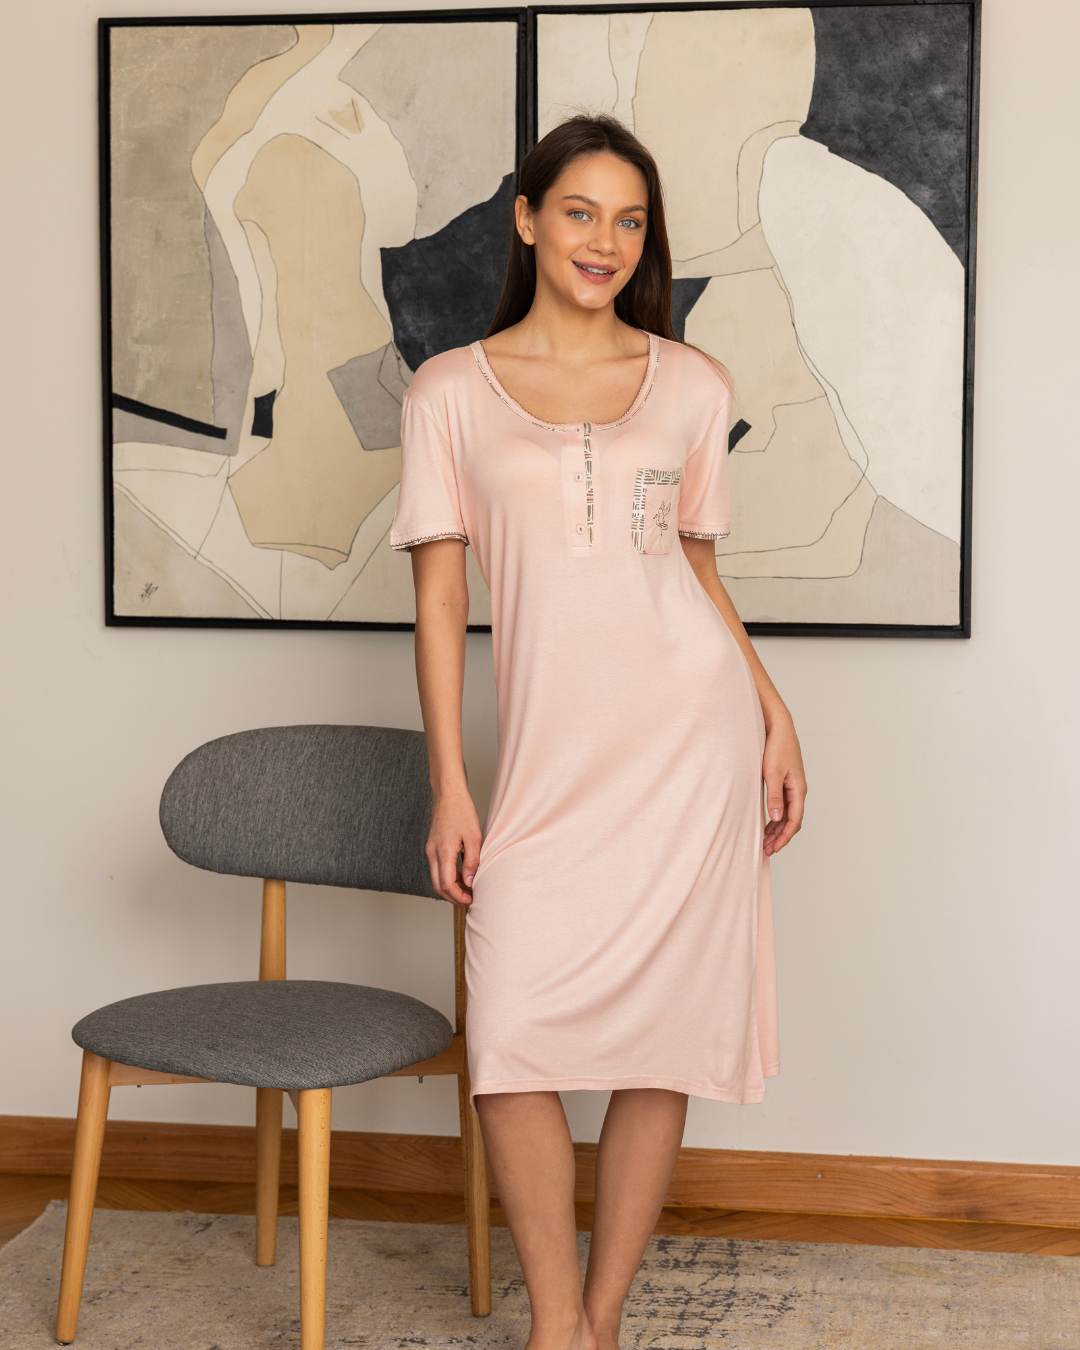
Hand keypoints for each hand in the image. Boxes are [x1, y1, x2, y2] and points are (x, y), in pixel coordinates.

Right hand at [426, 786, 481, 906]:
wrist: (448, 793)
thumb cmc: (462, 811)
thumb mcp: (474, 837)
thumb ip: (472, 861)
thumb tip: (470, 882)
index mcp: (443, 852)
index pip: (446, 885)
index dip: (458, 897)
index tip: (471, 899)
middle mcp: (433, 853)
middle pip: (438, 886)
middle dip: (452, 897)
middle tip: (469, 900)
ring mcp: (430, 850)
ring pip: (436, 878)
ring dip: (450, 888)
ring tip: (467, 890)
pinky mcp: (432, 846)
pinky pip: (437, 868)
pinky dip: (447, 876)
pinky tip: (462, 874)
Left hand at [762, 713, 805, 856]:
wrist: (779, 728)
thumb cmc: (777, 748)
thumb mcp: (772, 773)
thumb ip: (774, 797)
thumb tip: (777, 818)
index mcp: (798, 790)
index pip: (794, 820)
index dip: (785, 837)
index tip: (774, 848)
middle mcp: (798, 790)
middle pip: (792, 820)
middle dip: (781, 837)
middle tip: (767, 850)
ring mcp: (792, 786)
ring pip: (788, 814)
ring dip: (777, 829)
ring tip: (765, 841)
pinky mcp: (785, 782)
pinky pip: (783, 805)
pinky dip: (776, 817)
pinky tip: (767, 823)